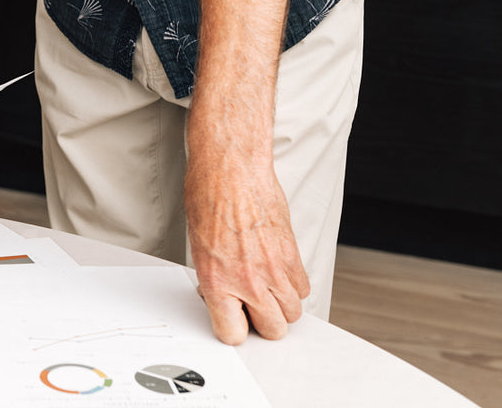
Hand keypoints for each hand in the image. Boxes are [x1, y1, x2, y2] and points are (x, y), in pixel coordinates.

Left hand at [184, 155, 309, 343]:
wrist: (231, 168)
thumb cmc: (208, 196)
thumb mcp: (197, 244)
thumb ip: (213, 276)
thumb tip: (221, 292)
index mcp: (217, 280)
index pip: (232, 333)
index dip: (233, 328)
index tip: (233, 320)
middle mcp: (248, 280)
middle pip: (272, 329)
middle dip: (262, 322)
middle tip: (253, 306)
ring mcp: (274, 269)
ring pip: (293, 313)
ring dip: (281, 305)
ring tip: (267, 288)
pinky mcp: (292, 254)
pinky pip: (303, 287)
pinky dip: (294, 285)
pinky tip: (279, 272)